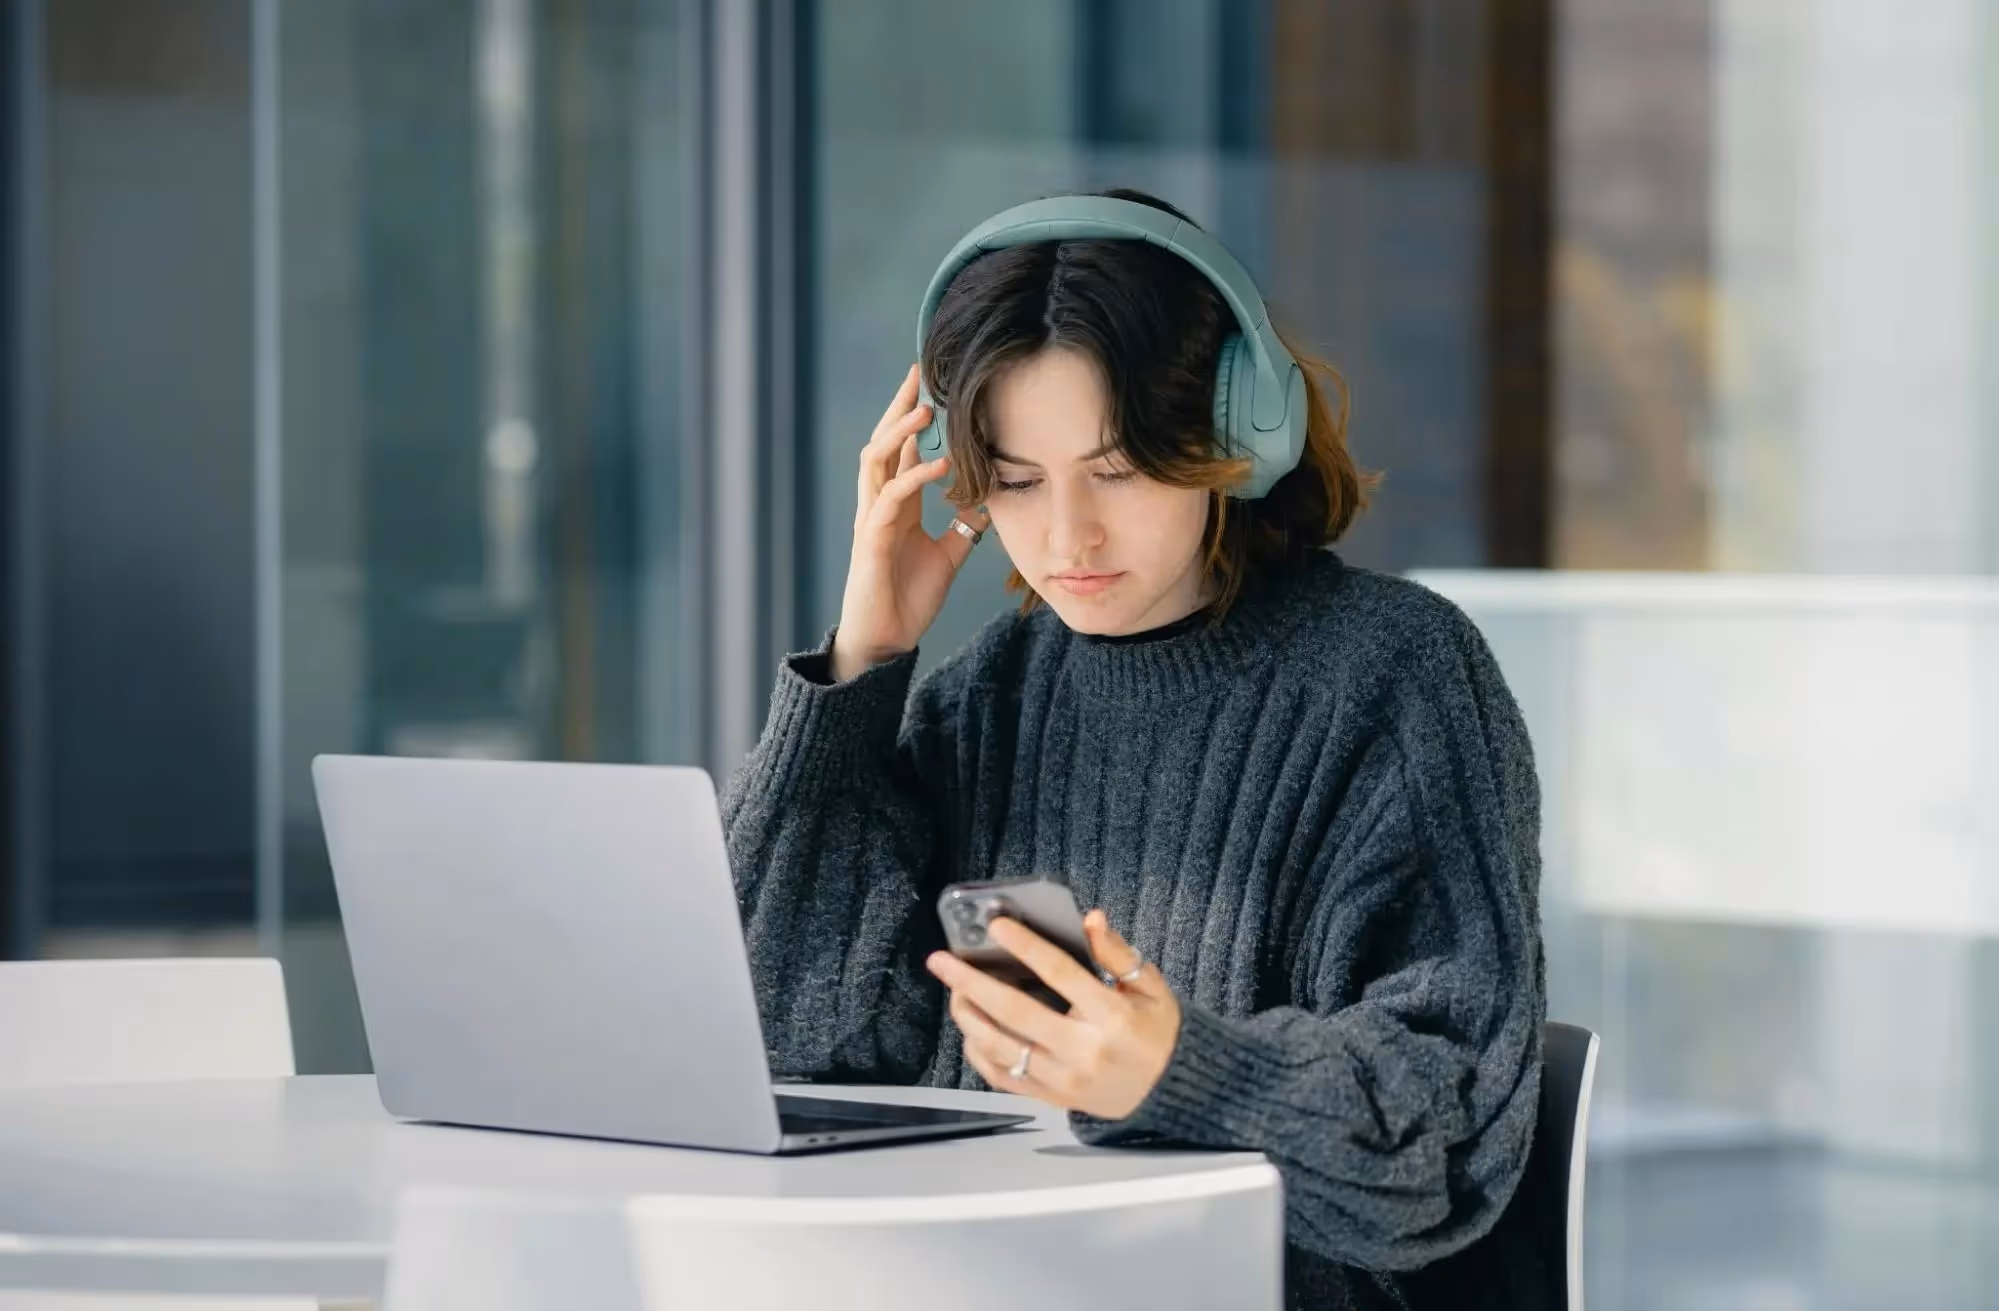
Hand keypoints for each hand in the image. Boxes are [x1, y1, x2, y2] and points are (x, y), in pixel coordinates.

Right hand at [830, 363, 990, 681]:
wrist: (886, 641)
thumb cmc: (907, 599)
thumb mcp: (947, 555)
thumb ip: (963, 527)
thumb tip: (988, 501)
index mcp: (895, 505)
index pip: (901, 448)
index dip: (913, 415)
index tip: (930, 382)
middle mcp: (879, 505)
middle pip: (882, 442)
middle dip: (899, 406)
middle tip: (917, 372)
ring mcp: (871, 520)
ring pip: (876, 461)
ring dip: (901, 432)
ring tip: (927, 408)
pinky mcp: (871, 542)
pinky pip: (889, 500)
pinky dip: (913, 478)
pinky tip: (939, 465)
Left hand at [925, 909, 1180, 1120]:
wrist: (1168, 1090)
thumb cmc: (1156, 1031)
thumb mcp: (1149, 987)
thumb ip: (1117, 953)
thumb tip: (1091, 919)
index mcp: (1112, 1017)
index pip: (1060, 974)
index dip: (1025, 946)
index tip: (996, 926)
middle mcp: (1083, 1050)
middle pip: (1016, 1012)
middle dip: (972, 983)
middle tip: (942, 961)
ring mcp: (1063, 1079)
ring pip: (1001, 1047)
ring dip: (968, 1017)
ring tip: (953, 991)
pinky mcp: (1051, 1097)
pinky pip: (1003, 1077)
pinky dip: (979, 1053)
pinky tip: (971, 1028)